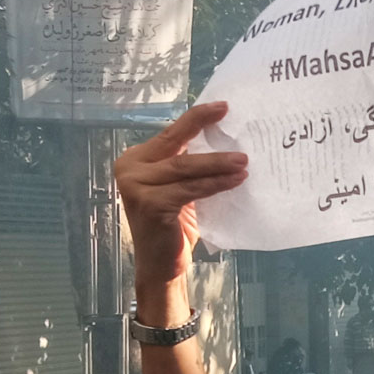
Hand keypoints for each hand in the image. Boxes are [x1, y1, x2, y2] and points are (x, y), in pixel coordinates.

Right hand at [113, 100, 249, 281]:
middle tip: (237, 126)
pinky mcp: (149, 204)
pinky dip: (215, 184)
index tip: (222, 106)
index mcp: (135, 160)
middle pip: (176, 146)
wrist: (160, 267)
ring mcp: (136, 187)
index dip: (195, 119)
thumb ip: (185, 168)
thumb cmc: (172, 228)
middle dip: (208, 133)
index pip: (170, 135)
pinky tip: (236, 180)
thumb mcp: (177, 190)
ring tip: (244, 161)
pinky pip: (190, 189)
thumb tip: (223, 143)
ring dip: (218, 163)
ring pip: (185, 167)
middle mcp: (129, 169)